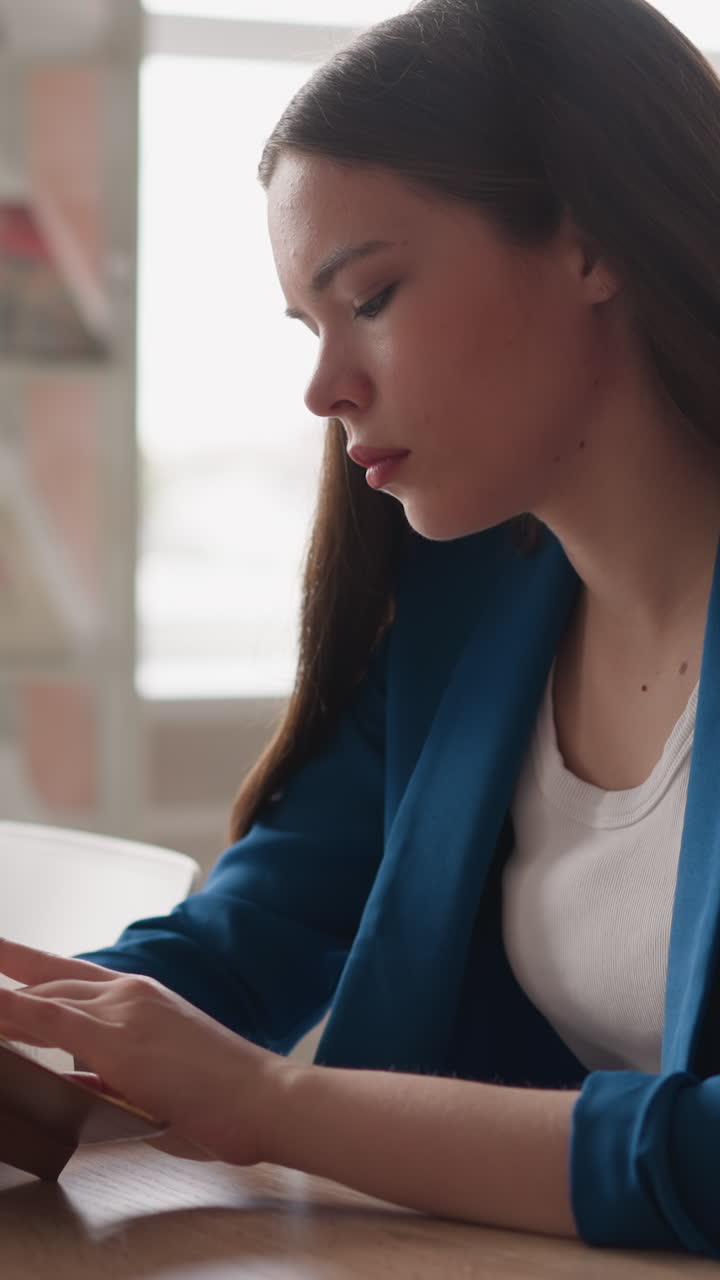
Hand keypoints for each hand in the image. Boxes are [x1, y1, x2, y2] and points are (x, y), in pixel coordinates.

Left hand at [0, 938, 288, 1164]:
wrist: (265, 1098)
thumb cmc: (219, 1099)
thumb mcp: (150, 1082)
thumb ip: (103, 1077)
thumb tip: (64, 1082)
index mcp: (138, 999)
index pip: (63, 973)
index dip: (19, 961)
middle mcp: (129, 993)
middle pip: (46, 980)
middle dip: (3, 981)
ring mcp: (124, 1011)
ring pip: (43, 995)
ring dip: (3, 999)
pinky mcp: (119, 1039)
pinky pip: (49, 1019)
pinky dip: (12, 1012)